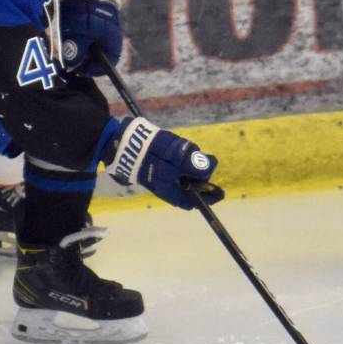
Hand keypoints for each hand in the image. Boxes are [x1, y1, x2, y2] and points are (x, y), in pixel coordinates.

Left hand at [57, 0, 122, 75]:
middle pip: (96, 53)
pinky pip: (85, 30)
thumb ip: (77, 50)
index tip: (76, 69)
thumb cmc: (86, 6)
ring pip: (89, 41)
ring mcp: (102, 23)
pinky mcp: (93, 14)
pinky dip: (76, 33)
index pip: (106, 63)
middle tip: (66, 56)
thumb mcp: (80, 31)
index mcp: (112, 39)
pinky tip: (66, 28)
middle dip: (81, 56)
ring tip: (64, 40)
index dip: (91, 69)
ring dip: (77, 44)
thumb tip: (72, 65)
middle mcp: (110, 33)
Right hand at [100, 116, 224, 209]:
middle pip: (190, 186)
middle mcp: (166, 188)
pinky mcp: (154, 167)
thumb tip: (211, 167)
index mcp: (171, 191)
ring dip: (187, 163)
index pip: (194, 201)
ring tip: (181, 149)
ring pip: (182, 174)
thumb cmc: (149, 152)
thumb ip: (193, 163)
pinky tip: (172, 148)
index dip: (209, 196)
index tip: (221, 190)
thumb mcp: (175, 156)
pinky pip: (172, 167)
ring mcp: (159, 178)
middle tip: (197, 156)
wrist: (121, 142)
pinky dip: (177, 159)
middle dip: (197, 173)